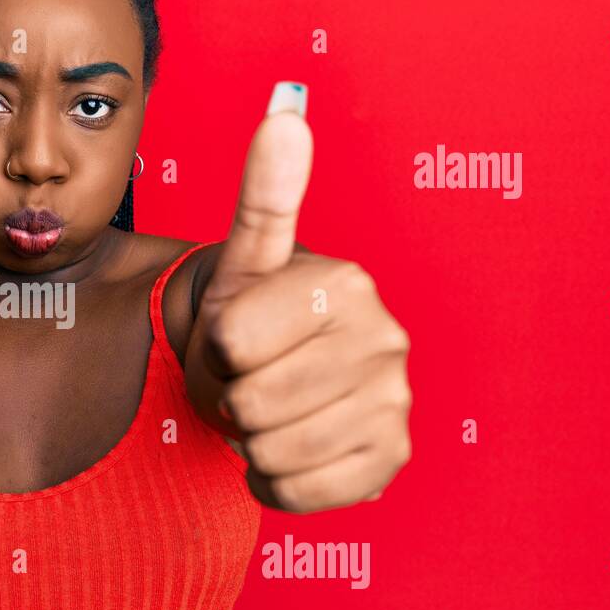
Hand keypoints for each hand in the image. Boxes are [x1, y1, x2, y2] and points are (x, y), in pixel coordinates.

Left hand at [184, 85, 411, 512]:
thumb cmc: (252, 320)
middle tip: (254, 378)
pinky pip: (296, 492)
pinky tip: (288, 448)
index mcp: (346, 285)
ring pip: (270, 451)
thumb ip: (263, 195)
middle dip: (232, 396)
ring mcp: (394, 405)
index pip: (231, 342)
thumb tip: (284, 116)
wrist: (278, 383)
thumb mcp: (246, 261)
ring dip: (249, 440)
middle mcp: (386, 341)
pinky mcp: (390, 462)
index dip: (215, 348)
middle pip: (251, 401)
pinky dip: (273, 481)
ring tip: (271, 409)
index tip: (237, 338)